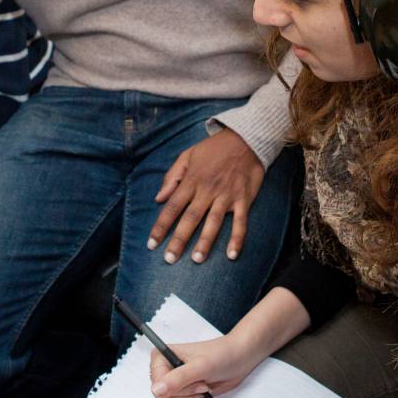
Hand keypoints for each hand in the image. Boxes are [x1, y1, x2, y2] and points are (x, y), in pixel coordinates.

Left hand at [149, 129, 264, 262]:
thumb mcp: (187, 156)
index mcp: (191, 180)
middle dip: (179, 239)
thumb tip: (158, 197)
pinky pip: (240, 222)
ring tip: (197, 259)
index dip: (161, 226)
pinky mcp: (243, 199)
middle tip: (170, 259)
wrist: (245, 138)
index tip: (152, 243)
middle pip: (190, 218)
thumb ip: (172, 177)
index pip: (172, 207)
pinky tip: (232, 254)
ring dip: (205, 242)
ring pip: (213, 222)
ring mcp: (226, 195)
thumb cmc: (213, 149)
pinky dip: (237, 238)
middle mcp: (207, 190)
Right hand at [149, 333, 260, 397]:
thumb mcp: (200, 367)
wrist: (238, 359)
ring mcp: (172, 383)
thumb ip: (178, 379)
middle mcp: (163, 370)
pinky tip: (201, 394)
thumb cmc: (220, 356)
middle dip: (185, 395)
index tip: (195, 380)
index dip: (176, 388)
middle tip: (202, 385)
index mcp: (161, 357)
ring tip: (203, 387)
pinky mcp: (181, 394)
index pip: (156, 384)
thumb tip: (156, 391)